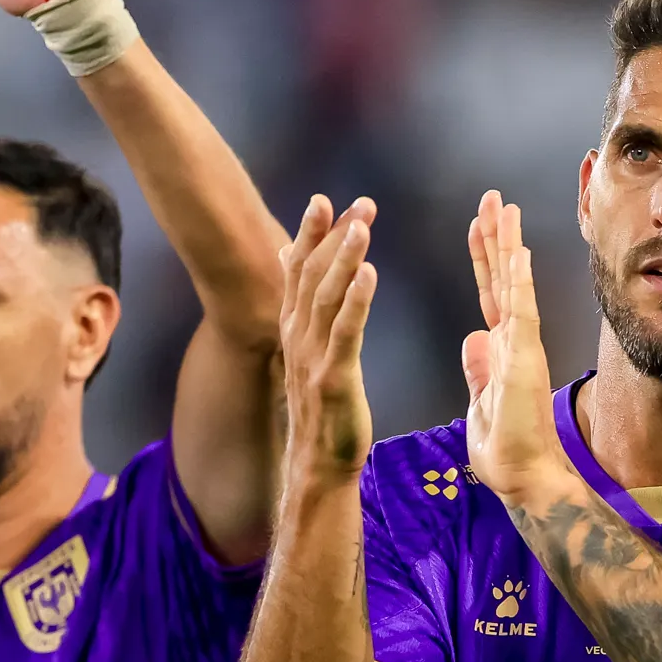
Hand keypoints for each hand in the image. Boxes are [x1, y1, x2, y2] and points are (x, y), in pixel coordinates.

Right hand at [276, 194, 377, 478]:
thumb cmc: (322, 407)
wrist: (317, 461)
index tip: (325, 200)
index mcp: (293, 327)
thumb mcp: (309, 353)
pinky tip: (370, 274)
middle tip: (361, 203)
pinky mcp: (333, 377)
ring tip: (362, 227)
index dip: (310, 234)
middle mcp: (297, 335)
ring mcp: (312, 356)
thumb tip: (290, 271)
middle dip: (334, 236)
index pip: (297, 269)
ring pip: (326, 296)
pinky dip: (356, 300)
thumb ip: (305, 311)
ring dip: (344, 258)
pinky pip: (345, 331)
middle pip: (312, 274)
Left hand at [461, 191, 574, 505]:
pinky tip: (517, 249)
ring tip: (503, 206)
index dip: (484, 260)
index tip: (479, 227)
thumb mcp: (481, 405)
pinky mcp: (525, 359)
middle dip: (496, 237)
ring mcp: (522, 348)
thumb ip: (479, 371)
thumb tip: (473, 337)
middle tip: (492, 199)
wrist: (525, 479)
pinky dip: (518, 279)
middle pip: (501, 279)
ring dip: (507, 244)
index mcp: (502, 351)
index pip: (490, 294)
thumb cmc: (507, 453)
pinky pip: (522, 311)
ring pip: (512, 285)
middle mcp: (515, 342)